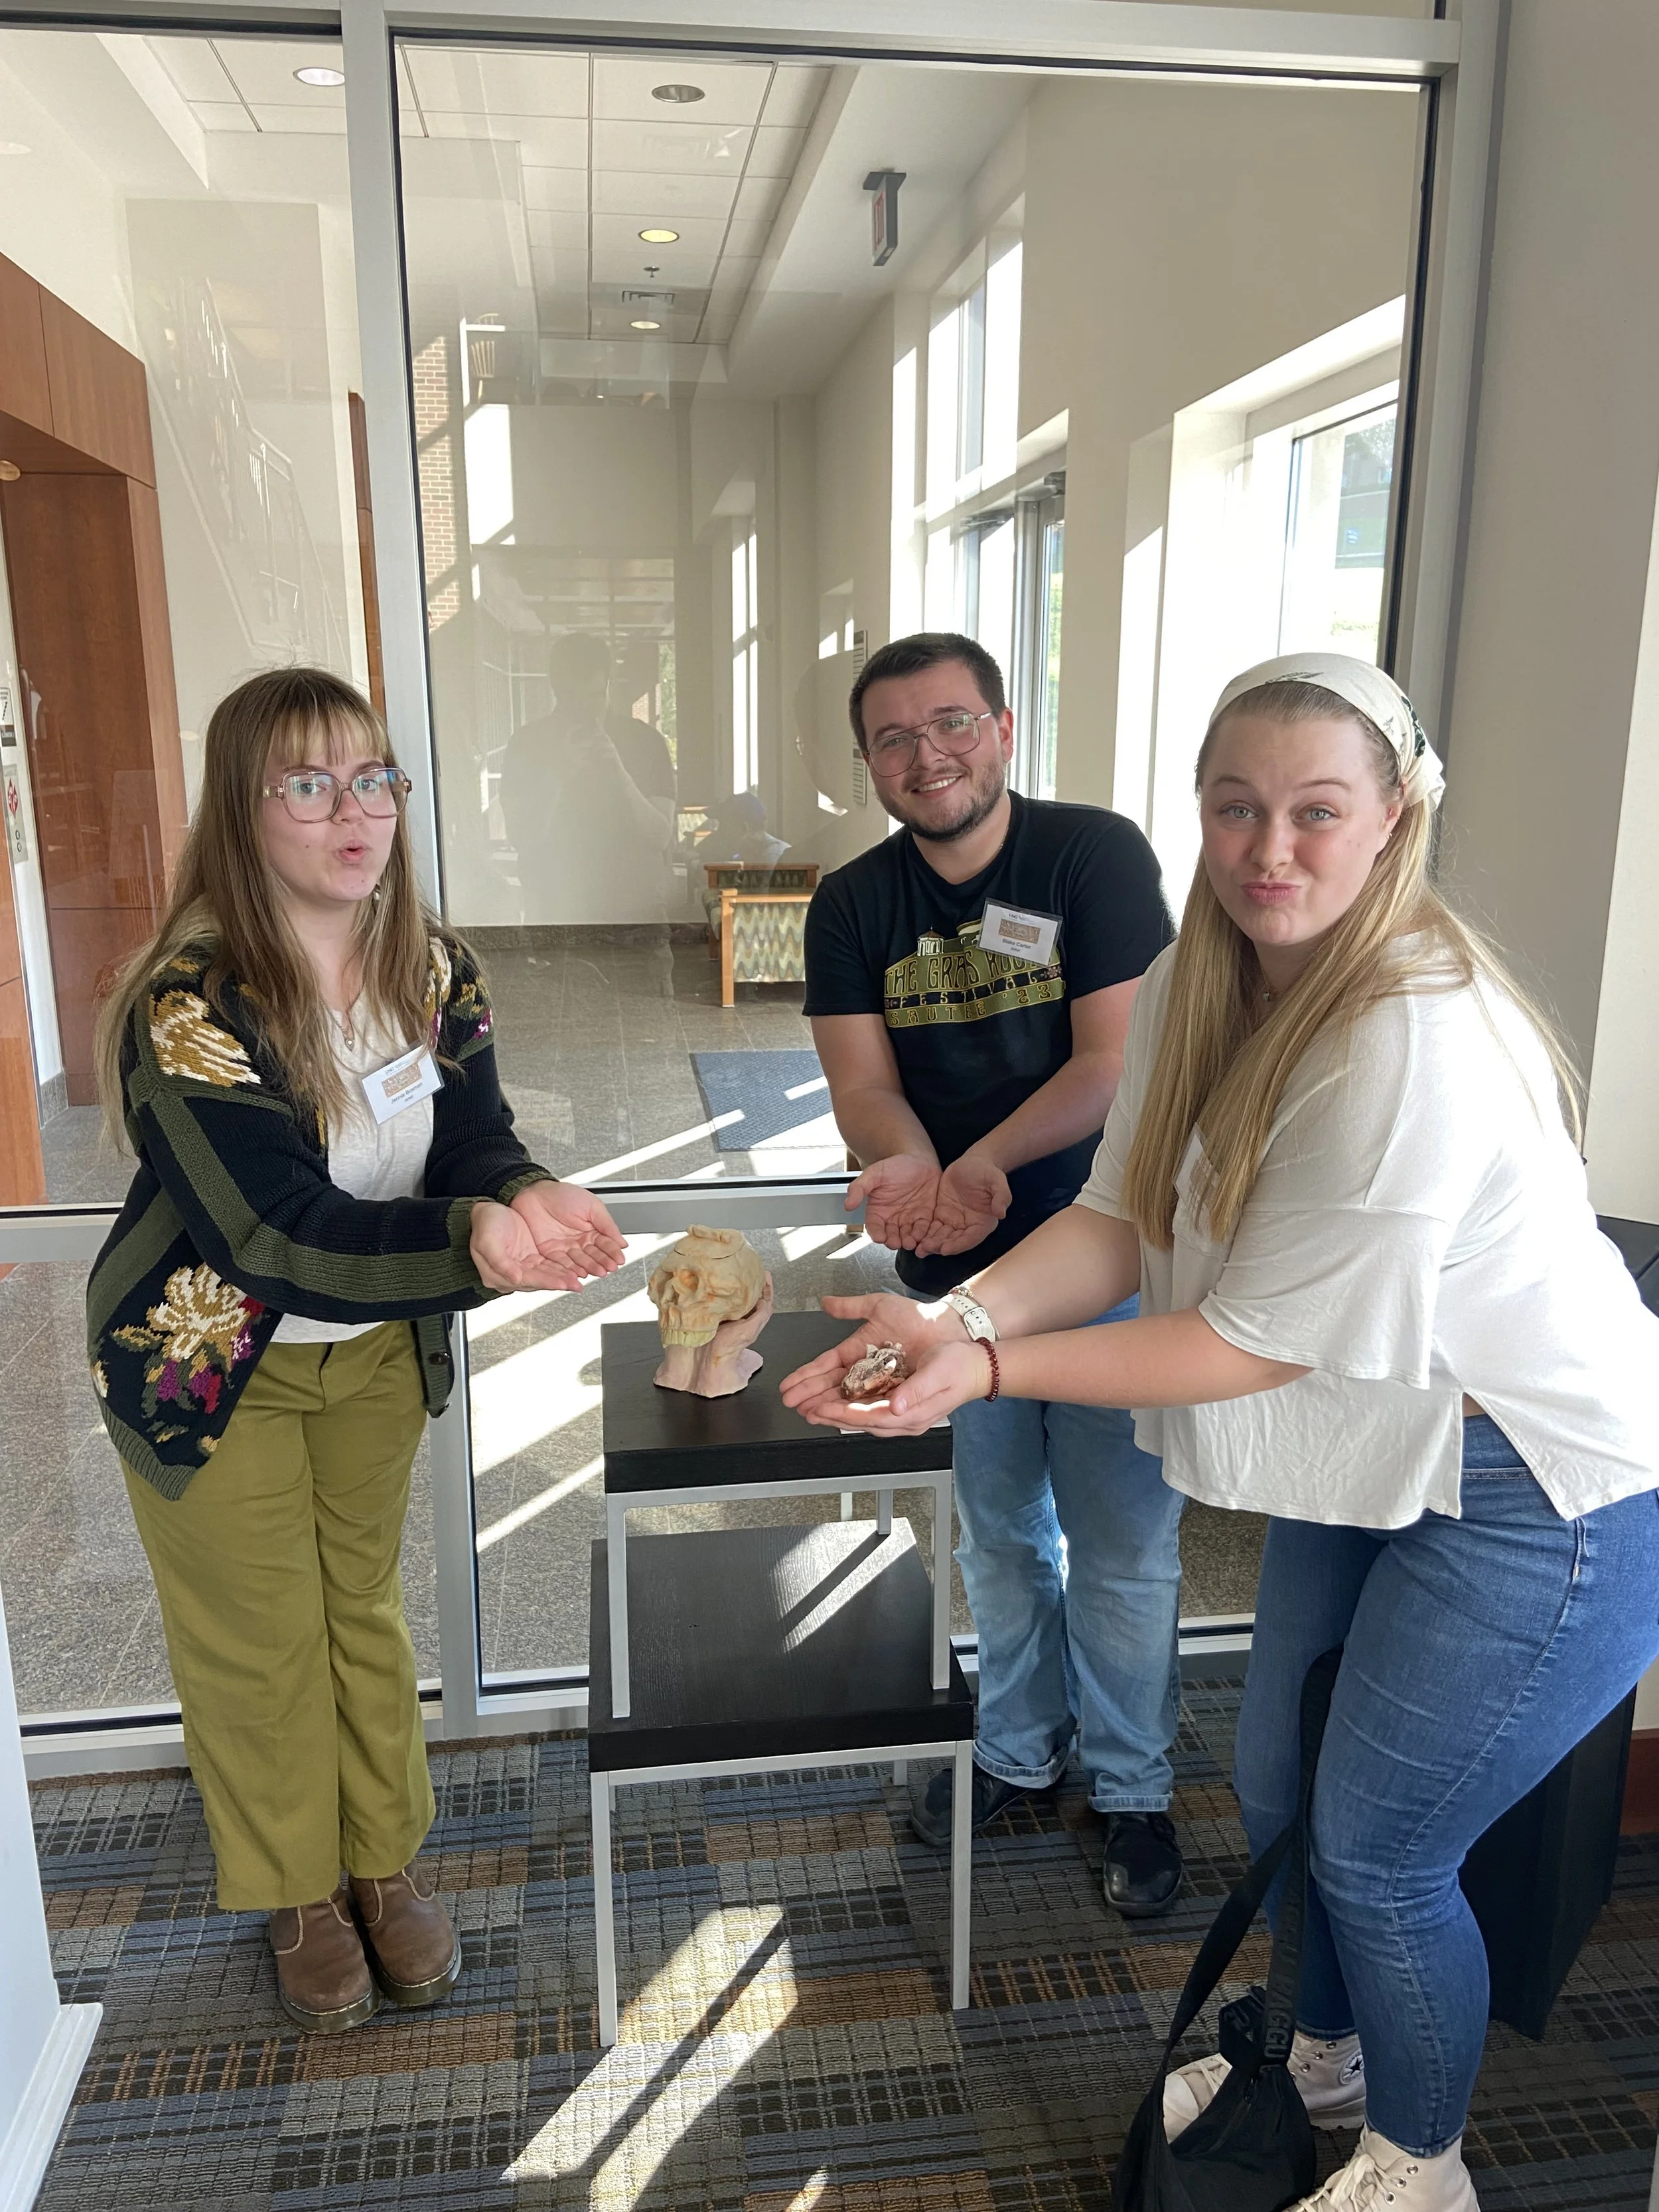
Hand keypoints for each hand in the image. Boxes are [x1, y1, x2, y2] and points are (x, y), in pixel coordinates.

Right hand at [469, 1200, 585, 1292]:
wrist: (487, 1210)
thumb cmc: (484, 1223)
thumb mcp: (487, 1241)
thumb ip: (500, 1262)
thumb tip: (515, 1279)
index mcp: (497, 1275)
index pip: (527, 1281)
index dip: (546, 1282)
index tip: (563, 1283)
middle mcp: (511, 1274)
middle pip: (538, 1280)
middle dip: (558, 1282)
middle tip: (576, 1285)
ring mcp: (521, 1266)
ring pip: (545, 1274)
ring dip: (561, 1277)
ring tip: (578, 1279)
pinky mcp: (529, 1257)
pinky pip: (547, 1265)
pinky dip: (559, 1267)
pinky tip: (572, 1269)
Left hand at [508, 1180, 626, 1287]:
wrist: (535, 1194)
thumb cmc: (563, 1195)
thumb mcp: (592, 1206)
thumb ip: (607, 1225)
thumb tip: (621, 1241)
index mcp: (593, 1230)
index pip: (606, 1244)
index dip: (613, 1252)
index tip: (619, 1259)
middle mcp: (580, 1241)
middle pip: (595, 1255)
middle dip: (603, 1262)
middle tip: (610, 1267)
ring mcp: (566, 1247)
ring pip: (581, 1262)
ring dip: (590, 1268)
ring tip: (598, 1271)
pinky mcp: (551, 1252)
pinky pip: (563, 1264)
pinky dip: (572, 1270)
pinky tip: (580, 1273)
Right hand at [777, 1291, 968, 1413]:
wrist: (949, 1329)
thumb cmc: (919, 1318)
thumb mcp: (880, 1307)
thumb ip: (852, 1307)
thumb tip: (827, 1302)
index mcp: (858, 1354)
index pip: (826, 1368)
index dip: (807, 1378)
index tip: (789, 1386)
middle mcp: (867, 1375)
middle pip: (834, 1389)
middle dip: (812, 1397)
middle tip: (792, 1403)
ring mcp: (881, 1387)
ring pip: (850, 1401)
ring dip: (829, 1408)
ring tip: (810, 1411)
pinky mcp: (898, 1398)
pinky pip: (874, 1408)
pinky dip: (856, 1412)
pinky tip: (838, 1415)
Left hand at [787, 1335, 993, 1435]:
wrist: (978, 1366)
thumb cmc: (961, 1367)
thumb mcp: (940, 1373)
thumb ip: (918, 1391)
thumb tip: (896, 1406)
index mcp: (912, 1414)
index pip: (868, 1417)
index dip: (841, 1413)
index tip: (820, 1408)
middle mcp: (904, 1418)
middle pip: (860, 1420)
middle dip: (831, 1415)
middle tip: (804, 1409)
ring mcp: (903, 1414)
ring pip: (862, 1416)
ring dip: (837, 1412)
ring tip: (813, 1406)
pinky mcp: (902, 1406)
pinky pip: (871, 1409)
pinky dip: (851, 1405)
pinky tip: (839, 1400)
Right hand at [847, 1154, 940, 1251]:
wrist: (918, 1159)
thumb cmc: (894, 1165)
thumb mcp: (874, 1174)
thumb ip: (859, 1188)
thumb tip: (847, 1204)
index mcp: (878, 1211)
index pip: (874, 1227)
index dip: (876, 1234)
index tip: (879, 1237)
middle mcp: (892, 1218)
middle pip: (891, 1236)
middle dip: (893, 1241)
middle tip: (896, 1242)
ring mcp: (909, 1219)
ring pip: (907, 1236)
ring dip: (908, 1241)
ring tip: (910, 1241)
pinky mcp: (925, 1218)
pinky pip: (924, 1230)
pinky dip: (923, 1235)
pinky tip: (923, 1236)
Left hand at [914, 1150, 1010, 1256]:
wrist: (974, 1162)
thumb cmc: (988, 1172)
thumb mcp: (997, 1181)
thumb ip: (1001, 1196)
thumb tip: (1001, 1213)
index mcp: (983, 1223)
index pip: (971, 1238)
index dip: (958, 1245)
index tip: (945, 1249)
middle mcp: (968, 1226)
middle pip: (953, 1241)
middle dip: (940, 1246)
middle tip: (925, 1249)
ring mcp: (954, 1221)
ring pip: (941, 1237)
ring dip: (930, 1243)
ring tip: (917, 1248)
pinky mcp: (942, 1214)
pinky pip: (932, 1227)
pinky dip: (924, 1233)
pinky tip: (913, 1237)